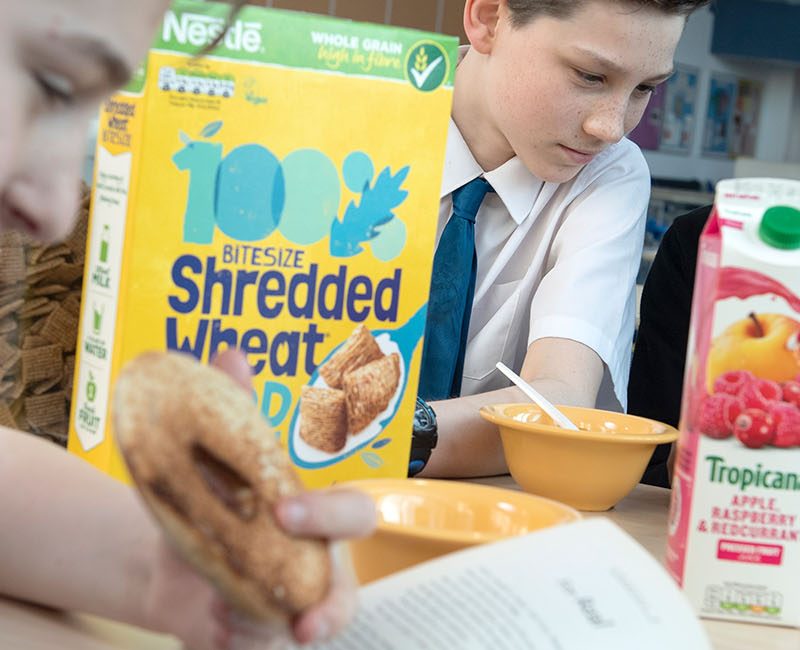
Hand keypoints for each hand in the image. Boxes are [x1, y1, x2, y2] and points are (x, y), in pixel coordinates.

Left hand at [141, 350, 376, 647]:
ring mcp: (289, 613)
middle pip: (346, 595)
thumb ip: (235, 410)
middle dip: (332, 608)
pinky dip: (234, 643)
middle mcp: (315, 570)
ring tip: (226, 621)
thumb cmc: (219, 502)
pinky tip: (210, 629)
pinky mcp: (256, 642)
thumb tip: (229, 354)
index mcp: (317, 521)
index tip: (284, 509)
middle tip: (302, 622)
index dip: (327, 512)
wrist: (175, 560)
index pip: (352, 515)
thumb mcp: (224, 458)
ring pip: (304, 634)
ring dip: (267, 634)